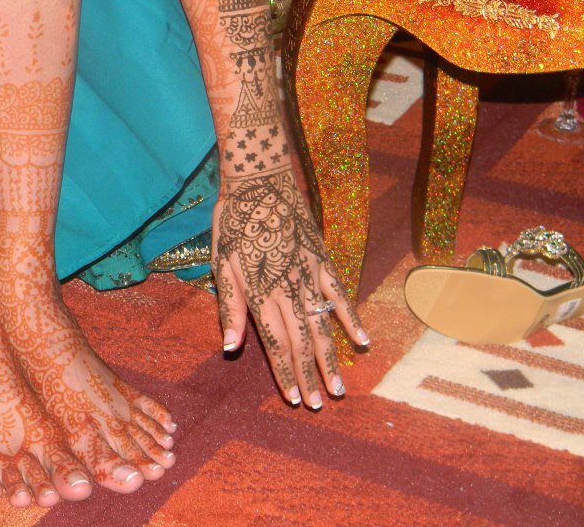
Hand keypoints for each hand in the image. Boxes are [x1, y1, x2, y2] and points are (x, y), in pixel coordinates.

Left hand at [211, 169, 368, 408]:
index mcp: (260, 292)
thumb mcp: (221, 263)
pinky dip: (352, 318)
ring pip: (324, 325)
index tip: (295, 398)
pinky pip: (341, 293)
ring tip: (340, 386)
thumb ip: (230, 307)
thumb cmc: (234, 222)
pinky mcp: (324, 258)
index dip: (285, 372)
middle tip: (321, 404)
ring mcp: (310, 274)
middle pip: (302, 341)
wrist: (260, 179)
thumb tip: (230, 347)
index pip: (275, 343)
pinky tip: (363, 340)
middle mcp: (288, 288)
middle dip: (310, 375)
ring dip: (332, 358)